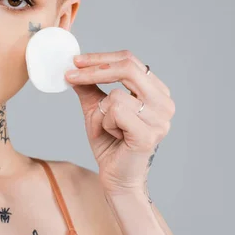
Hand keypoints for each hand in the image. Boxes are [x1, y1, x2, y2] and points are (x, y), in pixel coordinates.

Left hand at [64, 50, 174, 193]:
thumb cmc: (109, 142)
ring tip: (108, 128)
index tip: (76, 61)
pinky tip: (114, 136)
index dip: (101, 58)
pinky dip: (105, 123)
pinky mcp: (149, 134)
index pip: (130, 61)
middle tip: (70, 75)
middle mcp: (164, 103)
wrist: (115, 176)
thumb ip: (89, 86)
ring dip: (101, 112)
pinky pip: (116, 112)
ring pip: (116, 95)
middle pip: (127, 68)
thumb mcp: (96, 108)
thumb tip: (75, 65)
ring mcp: (160, 119)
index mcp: (156, 92)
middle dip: (94, 70)